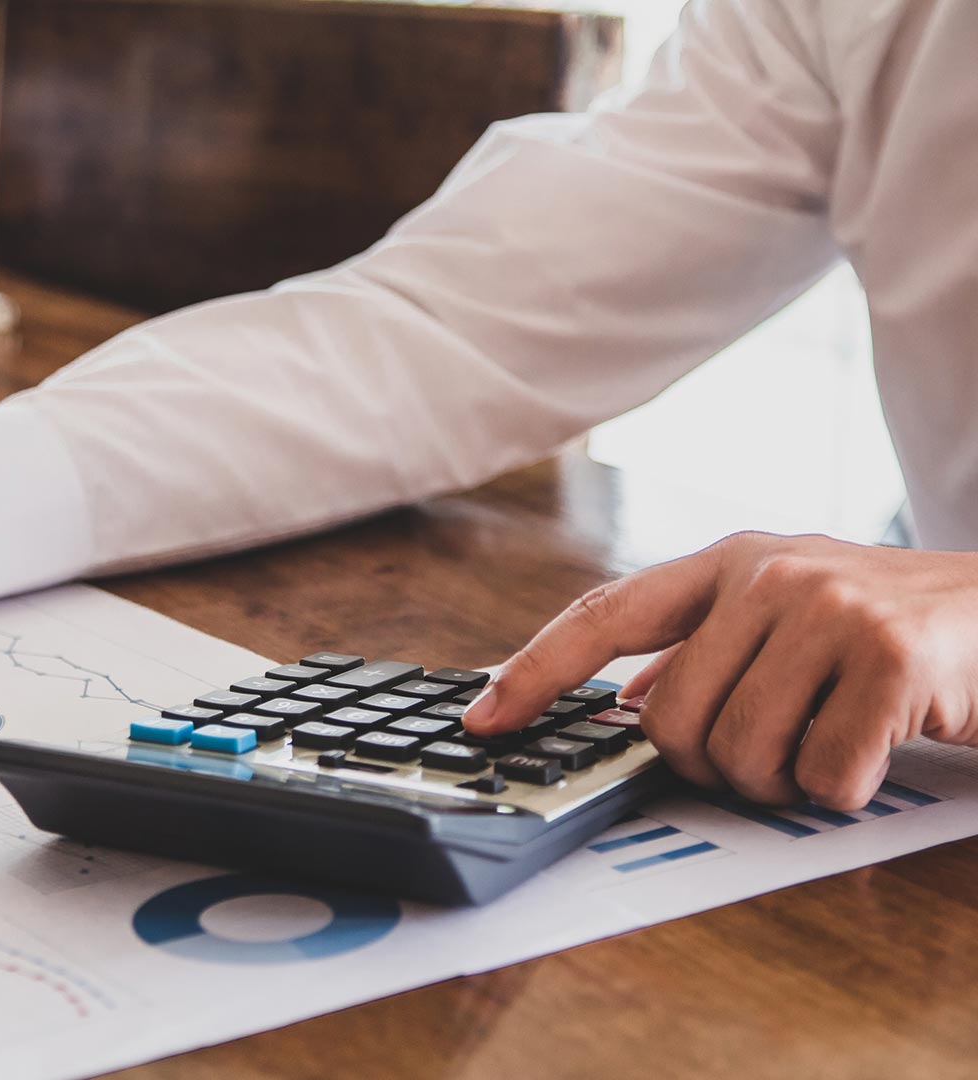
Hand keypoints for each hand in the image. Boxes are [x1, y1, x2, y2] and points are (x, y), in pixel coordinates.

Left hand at [463, 532, 977, 809]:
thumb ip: (701, 652)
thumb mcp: (780, 618)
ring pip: (738, 754)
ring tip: (824, 741)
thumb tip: (625, 705)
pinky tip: (873, 746)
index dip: (534, 669)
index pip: (604, 615)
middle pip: (669, 721)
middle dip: (710, 766)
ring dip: (778, 781)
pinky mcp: (891, 658)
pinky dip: (841, 790)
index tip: (482, 718)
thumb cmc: (879, 629)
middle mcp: (767, 574)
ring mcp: (827, 609)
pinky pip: (821, 778)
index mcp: (727, 563)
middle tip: (767, 752)